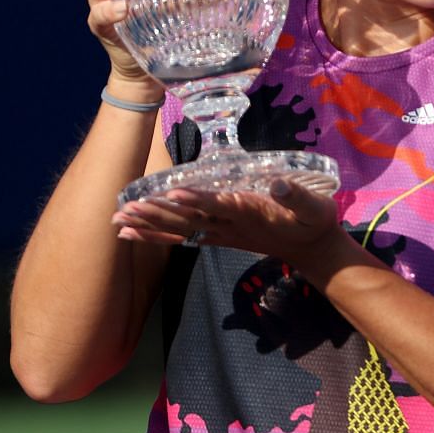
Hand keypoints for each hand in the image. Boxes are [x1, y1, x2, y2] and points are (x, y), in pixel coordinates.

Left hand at [113, 180, 345, 268]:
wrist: (312, 250)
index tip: (171, 192)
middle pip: (189, 219)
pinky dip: (157, 235)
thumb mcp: (314, 207)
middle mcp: (230, 225)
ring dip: (149, 225)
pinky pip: (183, 237)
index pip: (218, 205)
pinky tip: (134, 234)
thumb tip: (278, 182)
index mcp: (250, 212)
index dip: (195, 199)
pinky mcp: (219, 237)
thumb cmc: (314, 222)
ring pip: (181, 229)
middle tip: (126, 209)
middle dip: (158, 214)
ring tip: (119, 222)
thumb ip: (297, 195)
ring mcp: (223, 233)